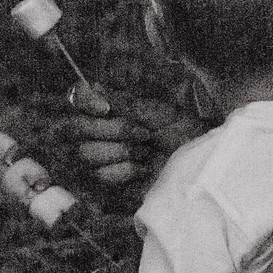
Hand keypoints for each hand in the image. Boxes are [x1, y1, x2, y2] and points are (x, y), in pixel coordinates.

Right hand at [65, 86, 204, 186]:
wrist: (198, 163)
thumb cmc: (181, 132)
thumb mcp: (156, 111)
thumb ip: (123, 101)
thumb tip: (94, 86)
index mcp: (108, 111)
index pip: (76, 99)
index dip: (84, 102)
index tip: (106, 107)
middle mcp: (98, 133)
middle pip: (74, 129)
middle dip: (113, 130)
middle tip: (144, 134)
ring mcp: (100, 160)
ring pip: (86, 154)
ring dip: (122, 151)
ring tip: (146, 152)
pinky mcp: (108, 185)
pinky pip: (101, 175)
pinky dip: (126, 171)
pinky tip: (143, 170)